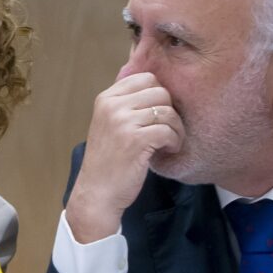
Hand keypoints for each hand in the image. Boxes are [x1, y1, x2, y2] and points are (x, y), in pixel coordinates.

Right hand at [64, 72, 182, 241]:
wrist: (97, 194)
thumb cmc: (109, 162)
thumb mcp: (110, 124)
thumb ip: (127, 104)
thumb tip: (158, 85)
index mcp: (106, 99)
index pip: (146, 78)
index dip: (160, 95)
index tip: (159, 115)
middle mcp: (112, 106)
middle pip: (160, 92)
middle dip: (170, 112)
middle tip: (168, 130)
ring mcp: (122, 122)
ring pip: (167, 111)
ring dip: (176, 129)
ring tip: (169, 142)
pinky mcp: (135, 140)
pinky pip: (168, 130)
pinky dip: (174, 142)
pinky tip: (168, 151)